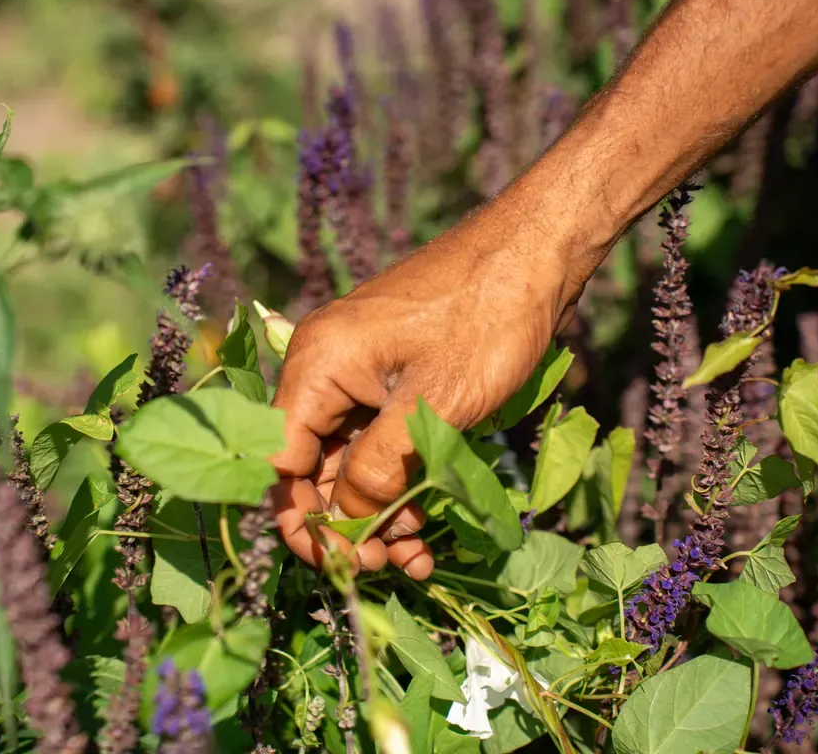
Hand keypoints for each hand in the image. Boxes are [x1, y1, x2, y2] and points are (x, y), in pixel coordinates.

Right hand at [268, 207, 588, 577]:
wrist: (537, 251)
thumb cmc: (487, 318)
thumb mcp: (436, 404)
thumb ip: (381, 468)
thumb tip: (347, 523)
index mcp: (319, 366)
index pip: (280, 460)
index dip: (301, 519)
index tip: (338, 565)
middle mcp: (327, 369)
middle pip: (312, 465)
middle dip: (344, 523)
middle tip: (384, 566)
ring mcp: (361, 374)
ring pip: (350, 461)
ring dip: (378, 511)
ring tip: (416, 556)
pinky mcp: (395, 380)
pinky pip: (382, 442)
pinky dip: (401, 483)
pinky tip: (426, 521)